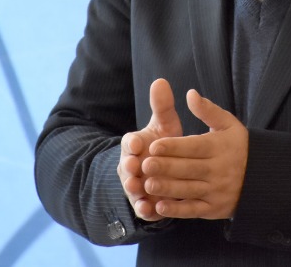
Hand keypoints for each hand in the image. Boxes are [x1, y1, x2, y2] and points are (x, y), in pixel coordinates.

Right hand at [118, 78, 181, 220]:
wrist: (164, 172)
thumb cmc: (165, 144)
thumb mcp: (164, 125)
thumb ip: (162, 106)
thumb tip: (161, 81)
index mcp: (134, 144)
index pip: (129, 141)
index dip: (132, 142)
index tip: (137, 141)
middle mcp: (131, 165)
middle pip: (126, 165)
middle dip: (129, 166)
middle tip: (133, 166)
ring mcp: (136, 185)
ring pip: (131, 187)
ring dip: (133, 188)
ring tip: (137, 188)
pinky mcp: (144, 203)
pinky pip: (142, 207)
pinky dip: (144, 209)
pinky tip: (149, 210)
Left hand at [143, 89, 247, 219]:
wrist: (263, 177)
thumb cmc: (239, 146)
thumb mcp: (228, 124)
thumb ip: (208, 110)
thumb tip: (190, 94)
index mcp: (219, 147)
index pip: (194, 146)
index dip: (173, 146)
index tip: (154, 145)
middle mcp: (218, 169)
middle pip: (189, 168)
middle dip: (166, 167)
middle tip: (144, 165)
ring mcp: (217, 190)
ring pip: (189, 190)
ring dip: (167, 189)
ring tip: (147, 184)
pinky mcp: (214, 208)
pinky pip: (194, 210)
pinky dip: (177, 210)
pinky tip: (160, 207)